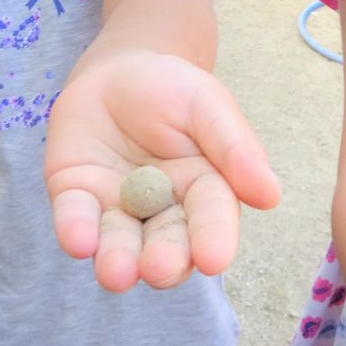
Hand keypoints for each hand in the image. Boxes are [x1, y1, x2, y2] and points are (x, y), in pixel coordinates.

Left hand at [44, 50, 279, 291]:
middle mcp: (163, 210)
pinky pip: (75, 217)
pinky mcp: (77, 198)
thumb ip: (235, 147)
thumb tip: (271, 196)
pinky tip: (78, 241)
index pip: (212, 219)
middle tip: (158, 269)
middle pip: (166, 243)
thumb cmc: (173, 88)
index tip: (214, 259)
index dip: (214, 239)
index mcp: (206, 189)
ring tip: (117, 274)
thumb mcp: (208, 104)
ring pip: (119, 242)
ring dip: (118, 260)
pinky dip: (76, 230)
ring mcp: (118, 208)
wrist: (118, 71)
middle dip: (164, 260)